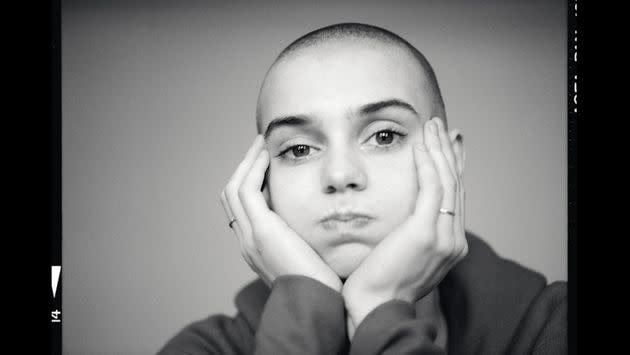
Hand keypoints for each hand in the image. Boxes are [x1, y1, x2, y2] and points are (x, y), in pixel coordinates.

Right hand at [220, 135, 342, 291]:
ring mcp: (250, 237)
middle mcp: (246, 241)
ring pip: (234, 189)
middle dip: (244, 168)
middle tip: (259, 147)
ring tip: (260, 143)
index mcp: (256, 247)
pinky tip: (266, 155)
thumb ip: (303, 235)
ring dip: (246, 163)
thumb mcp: (309, 254)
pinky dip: (253, 169)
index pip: (242, 207)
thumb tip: (317, 216)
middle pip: (231, 195)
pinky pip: (247, 190)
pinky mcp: (262, 231)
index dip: (249, 181)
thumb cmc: (322, 282)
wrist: (319, 303)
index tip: (265, 162)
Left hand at [342, 117, 466, 336]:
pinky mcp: (425, 232)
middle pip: (455, 185)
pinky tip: (420, 145)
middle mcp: (454, 240)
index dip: (453, 168)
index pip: (455, 197)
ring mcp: (443, 237)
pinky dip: (427, 163)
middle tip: (441, 127)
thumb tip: (407, 216)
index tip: (449, 146)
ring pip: (446, 182)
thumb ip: (413, 235)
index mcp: (451, 245)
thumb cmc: (380, 283)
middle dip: (448, 152)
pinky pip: (430, 188)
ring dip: (439, 150)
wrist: (375, 307)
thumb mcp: (404, 256)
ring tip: (432, 126)